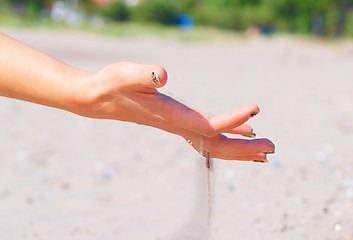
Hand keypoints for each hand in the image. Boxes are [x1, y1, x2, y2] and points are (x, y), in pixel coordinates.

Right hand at [79, 62, 274, 160]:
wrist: (100, 99)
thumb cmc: (112, 84)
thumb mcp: (126, 74)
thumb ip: (143, 74)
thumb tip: (162, 74)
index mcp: (171, 116)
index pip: (207, 125)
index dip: (231, 120)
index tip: (255, 109)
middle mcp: (178, 125)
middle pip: (216, 145)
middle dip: (243, 149)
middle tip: (272, 148)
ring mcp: (179, 125)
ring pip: (214, 142)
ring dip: (239, 147)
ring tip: (264, 148)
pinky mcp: (178, 120)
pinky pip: (207, 132)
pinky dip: (227, 133)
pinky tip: (241, 130)